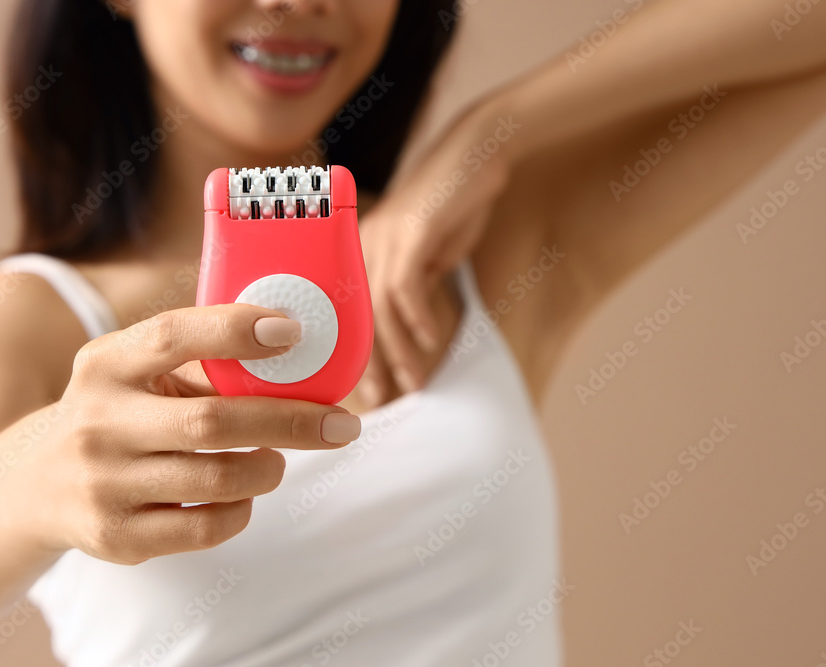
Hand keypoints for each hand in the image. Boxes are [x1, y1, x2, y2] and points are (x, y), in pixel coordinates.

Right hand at [22, 304, 361, 564]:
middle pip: (213, 421)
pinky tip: (244, 493)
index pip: (171, 336)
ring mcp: (103, 484)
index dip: (234, 330)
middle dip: (292, 421)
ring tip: (279, 456)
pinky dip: (243, 507)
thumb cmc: (115, 413)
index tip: (292, 331)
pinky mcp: (116, 537)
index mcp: (105, 364)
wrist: (33, 486)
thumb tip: (298, 351)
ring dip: (270, 466)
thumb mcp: (133, 373)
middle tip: (343, 423)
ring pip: (219, 478)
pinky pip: (207, 526)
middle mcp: (97, 422)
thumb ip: (197, 361)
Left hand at [357, 109, 512, 405]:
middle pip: (355, 315)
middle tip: (380, 399)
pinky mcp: (411, 232)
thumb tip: (411, 329)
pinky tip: (432, 342)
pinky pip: (406, 287)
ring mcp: (383, 235)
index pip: (348, 311)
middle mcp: (362, 242)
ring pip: (379, 308)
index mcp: (358, 247)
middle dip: (368, 362)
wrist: (477, 151)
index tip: (367, 386)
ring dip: (398, 350)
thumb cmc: (454, 202)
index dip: (355, 352)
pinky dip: (418, 319)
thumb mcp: (430, 253)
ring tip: (414, 381)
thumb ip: (416, 286)